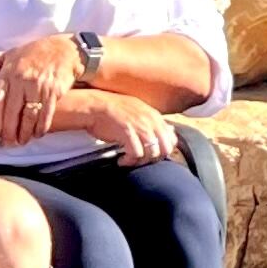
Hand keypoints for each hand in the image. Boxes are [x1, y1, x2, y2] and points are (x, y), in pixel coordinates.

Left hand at [0, 34, 86, 142]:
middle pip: (12, 111)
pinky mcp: (54, 91)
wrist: (66, 50)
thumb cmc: (36, 52)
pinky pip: (46, 114)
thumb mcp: (12, 53)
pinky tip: (38, 134)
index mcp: (8, 71)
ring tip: (22, 141)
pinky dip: (42, 127)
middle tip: (8, 143)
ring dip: (25, 132)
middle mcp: (22, 79)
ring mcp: (38, 85)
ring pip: (29, 115)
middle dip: (9, 130)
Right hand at [63, 88, 180, 165]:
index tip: (151, 155)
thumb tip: (171, 131)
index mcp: (155, 116)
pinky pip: (136, 154)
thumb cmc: (114, 111)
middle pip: (164, 149)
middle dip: (154, 159)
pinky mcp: (127, 133)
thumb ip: (155, 122)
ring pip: (151, 153)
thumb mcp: (139, 112)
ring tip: (129, 160)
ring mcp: (140, 126)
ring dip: (140, 161)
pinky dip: (129, 161)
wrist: (94, 106)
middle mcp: (150, 121)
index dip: (164, 151)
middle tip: (141, 160)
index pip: (172, 139)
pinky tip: (122, 160)